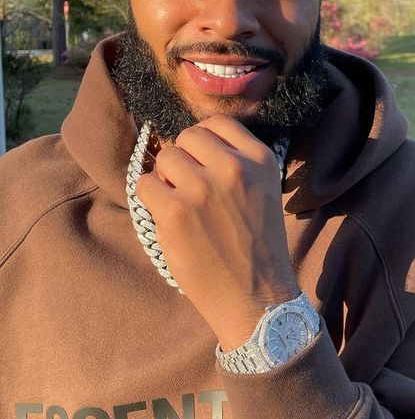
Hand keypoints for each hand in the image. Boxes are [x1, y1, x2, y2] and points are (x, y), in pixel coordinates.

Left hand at [136, 115, 298, 350]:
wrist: (255, 294)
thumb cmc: (258, 243)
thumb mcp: (265, 189)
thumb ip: (239, 161)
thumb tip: (193, 142)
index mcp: (260, 159)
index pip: (218, 123)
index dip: (203, 139)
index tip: (200, 158)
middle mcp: (232, 168)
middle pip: (187, 137)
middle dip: (183, 157)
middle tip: (188, 184)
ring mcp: (202, 188)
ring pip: (164, 158)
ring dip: (166, 178)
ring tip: (179, 202)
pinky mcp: (175, 212)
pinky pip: (145, 184)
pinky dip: (151, 199)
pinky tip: (168, 216)